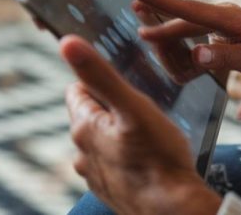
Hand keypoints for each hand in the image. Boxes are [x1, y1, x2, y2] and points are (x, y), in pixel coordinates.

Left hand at [61, 35, 220, 214]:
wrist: (173, 209)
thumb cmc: (158, 157)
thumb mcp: (133, 106)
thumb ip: (100, 75)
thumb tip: (66, 43)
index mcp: (84, 127)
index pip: (78, 90)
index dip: (100, 80)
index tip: (123, 78)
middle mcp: (82, 152)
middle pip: (92, 115)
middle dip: (112, 105)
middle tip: (142, 103)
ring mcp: (96, 174)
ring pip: (104, 139)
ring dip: (120, 131)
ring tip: (149, 130)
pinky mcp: (112, 189)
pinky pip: (115, 161)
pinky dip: (127, 155)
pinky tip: (149, 155)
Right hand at [121, 0, 240, 80]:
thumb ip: (228, 57)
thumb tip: (195, 56)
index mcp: (228, 18)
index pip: (185, 7)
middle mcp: (220, 13)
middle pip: (177, 19)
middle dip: (157, 25)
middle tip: (139, 27)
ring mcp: (217, 19)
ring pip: (181, 28)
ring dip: (169, 37)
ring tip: (171, 46)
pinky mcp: (217, 27)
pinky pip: (191, 34)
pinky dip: (180, 42)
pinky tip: (175, 47)